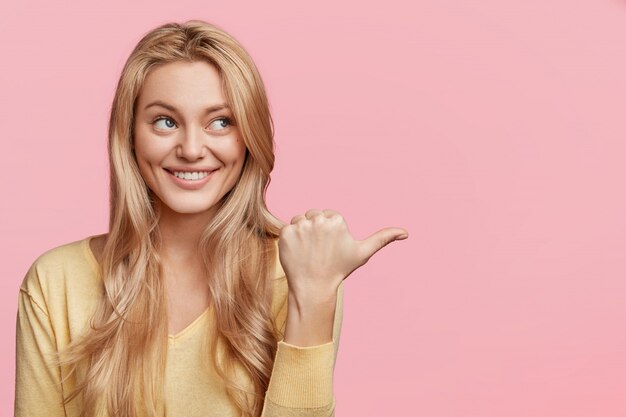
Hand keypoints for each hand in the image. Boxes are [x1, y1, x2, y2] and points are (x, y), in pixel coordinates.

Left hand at [278, 209, 407, 303]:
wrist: (314, 288)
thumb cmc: (339, 269)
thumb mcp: (363, 252)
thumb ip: (383, 238)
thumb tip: (406, 232)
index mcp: (337, 219)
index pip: (328, 216)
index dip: (329, 232)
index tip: (330, 247)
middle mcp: (318, 219)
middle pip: (313, 215)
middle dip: (315, 229)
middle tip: (319, 250)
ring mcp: (300, 226)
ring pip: (300, 220)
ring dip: (302, 233)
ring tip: (308, 251)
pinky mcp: (285, 233)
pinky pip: (287, 228)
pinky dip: (290, 240)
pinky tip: (297, 252)